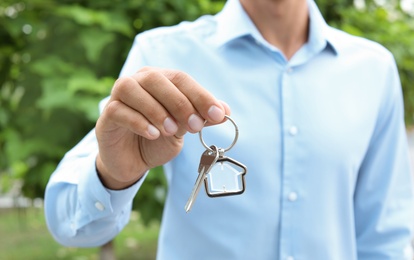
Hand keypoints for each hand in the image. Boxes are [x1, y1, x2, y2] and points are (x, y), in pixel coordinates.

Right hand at [95, 67, 229, 189]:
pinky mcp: (107, 116)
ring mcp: (118, 97)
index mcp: (159, 80)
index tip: (218, 115)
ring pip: (133, 89)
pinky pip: (119, 110)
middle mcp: (138, 82)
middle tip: (195, 125)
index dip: (200, 96)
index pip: (181, 79)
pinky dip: (138, 121)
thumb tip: (225, 110)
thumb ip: (200, 117)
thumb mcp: (183, 129)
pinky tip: (153, 134)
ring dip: (156, 110)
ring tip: (171, 130)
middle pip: (157, 79)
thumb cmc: (158, 139)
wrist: (132, 161)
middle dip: (180, 102)